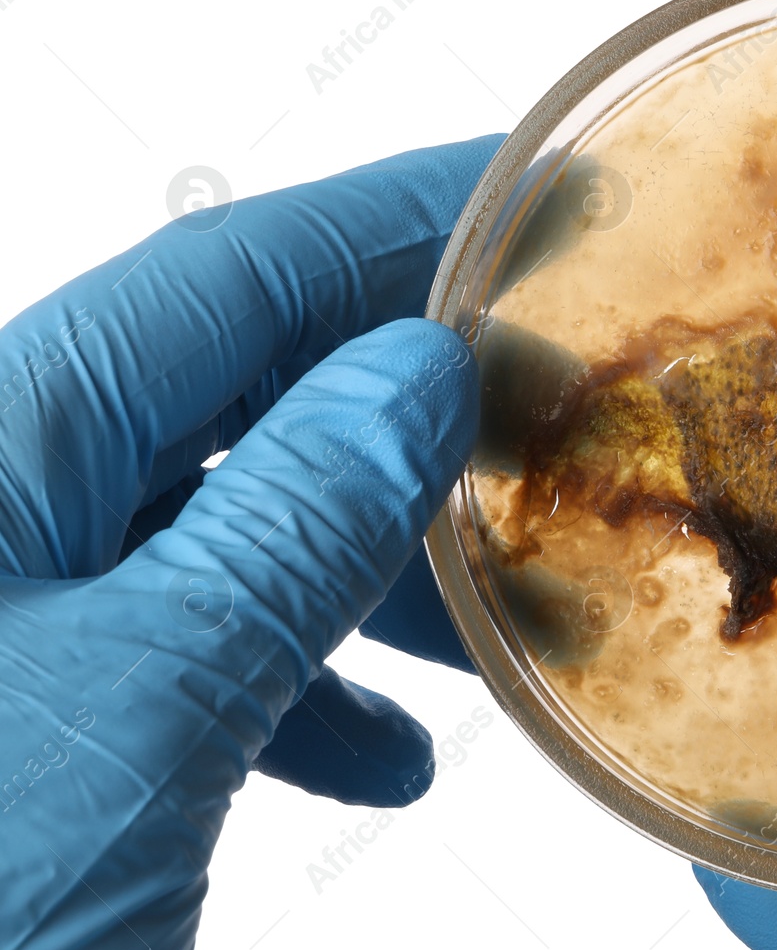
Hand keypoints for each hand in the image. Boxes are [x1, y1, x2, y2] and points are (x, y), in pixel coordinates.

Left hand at [0, 136, 502, 949]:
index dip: (397, 219)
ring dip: (370, 554)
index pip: (230, 275)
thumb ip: (286, 526)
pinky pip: (195, 646)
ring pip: (226, 524)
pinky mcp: (33, 728)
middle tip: (550, 402)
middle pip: (235, 389)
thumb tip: (415, 378)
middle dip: (405, 395)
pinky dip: (304, 681)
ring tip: (488, 608)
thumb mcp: (139, 712)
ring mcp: (15, 621)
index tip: (529, 195)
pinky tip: (374, 754)